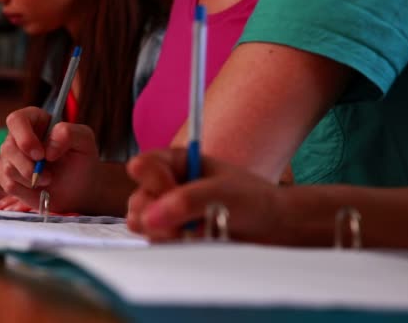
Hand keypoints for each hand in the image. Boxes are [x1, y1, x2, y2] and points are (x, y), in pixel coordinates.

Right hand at [0, 107, 100, 212]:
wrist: (79, 188)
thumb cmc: (81, 159)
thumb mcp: (84, 141)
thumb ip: (69, 133)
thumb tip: (48, 148)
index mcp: (34, 120)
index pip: (16, 120)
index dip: (24, 137)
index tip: (40, 154)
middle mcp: (18, 137)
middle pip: (8, 147)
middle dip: (28, 166)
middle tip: (50, 175)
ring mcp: (11, 157)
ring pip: (7, 167)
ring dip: (31, 179)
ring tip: (49, 179)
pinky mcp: (8, 178)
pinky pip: (8, 184)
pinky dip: (26, 190)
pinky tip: (40, 187)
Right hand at [126, 149, 284, 241]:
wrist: (270, 229)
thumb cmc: (252, 200)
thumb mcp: (223, 193)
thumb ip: (187, 200)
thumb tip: (150, 218)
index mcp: (176, 162)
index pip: (143, 165)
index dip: (155, 181)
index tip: (175, 193)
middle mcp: (166, 185)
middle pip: (137, 200)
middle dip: (157, 215)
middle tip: (185, 223)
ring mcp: (166, 212)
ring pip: (141, 224)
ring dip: (165, 232)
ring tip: (196, 232)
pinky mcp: (170, 234)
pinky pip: (154, 242)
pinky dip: (173, 245)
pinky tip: (196, 241)